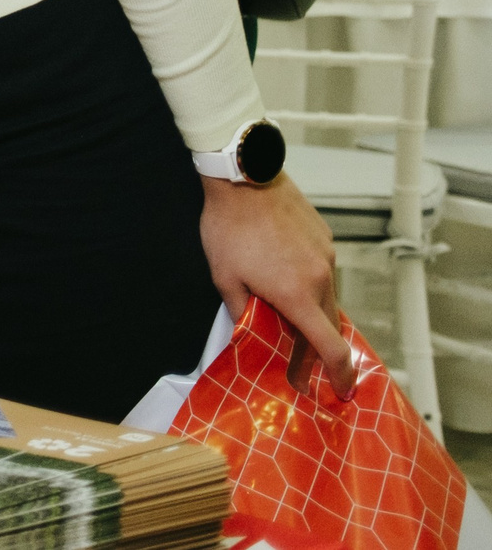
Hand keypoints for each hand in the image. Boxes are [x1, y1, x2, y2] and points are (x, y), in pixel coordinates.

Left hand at [199, 174, 356, 397]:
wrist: (243, 177)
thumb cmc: (228, 227)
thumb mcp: (224, 276)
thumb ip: (242, 311)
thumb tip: (250, 332)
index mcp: (297, 294)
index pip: (329, 346)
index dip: (339, 373)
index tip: (341, 389)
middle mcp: (320, 277)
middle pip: (330, 323)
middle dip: (320, 343)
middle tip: (302, 354)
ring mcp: (326, 255)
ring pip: (328, 295)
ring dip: (313, 308)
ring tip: (285, 306)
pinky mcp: (325, 237)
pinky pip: (323, 269)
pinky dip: (310, 280)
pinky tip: (284, 270)